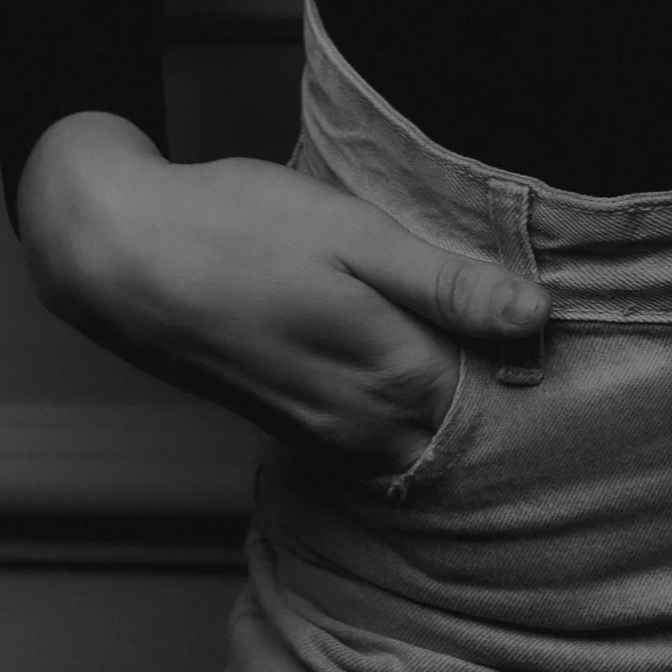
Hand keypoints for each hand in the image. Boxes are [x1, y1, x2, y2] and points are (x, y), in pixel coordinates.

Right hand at [16, 112, 549, 472]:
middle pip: (461, 431)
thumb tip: (536, 316)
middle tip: (511, 332)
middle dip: (492, 395)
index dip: (528, 360)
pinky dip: (395, 413)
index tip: (544, 320)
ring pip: (415, 441)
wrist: (126, 260)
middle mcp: (364, 425)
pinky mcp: (292, 427)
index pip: (500, 397)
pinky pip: (370, 441)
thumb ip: (447, 285)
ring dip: (443, 406)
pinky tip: (396, 359)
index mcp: (395, 375)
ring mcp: (324, 435)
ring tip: (460, 341)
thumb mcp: (356, 235)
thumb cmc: (241, 230)